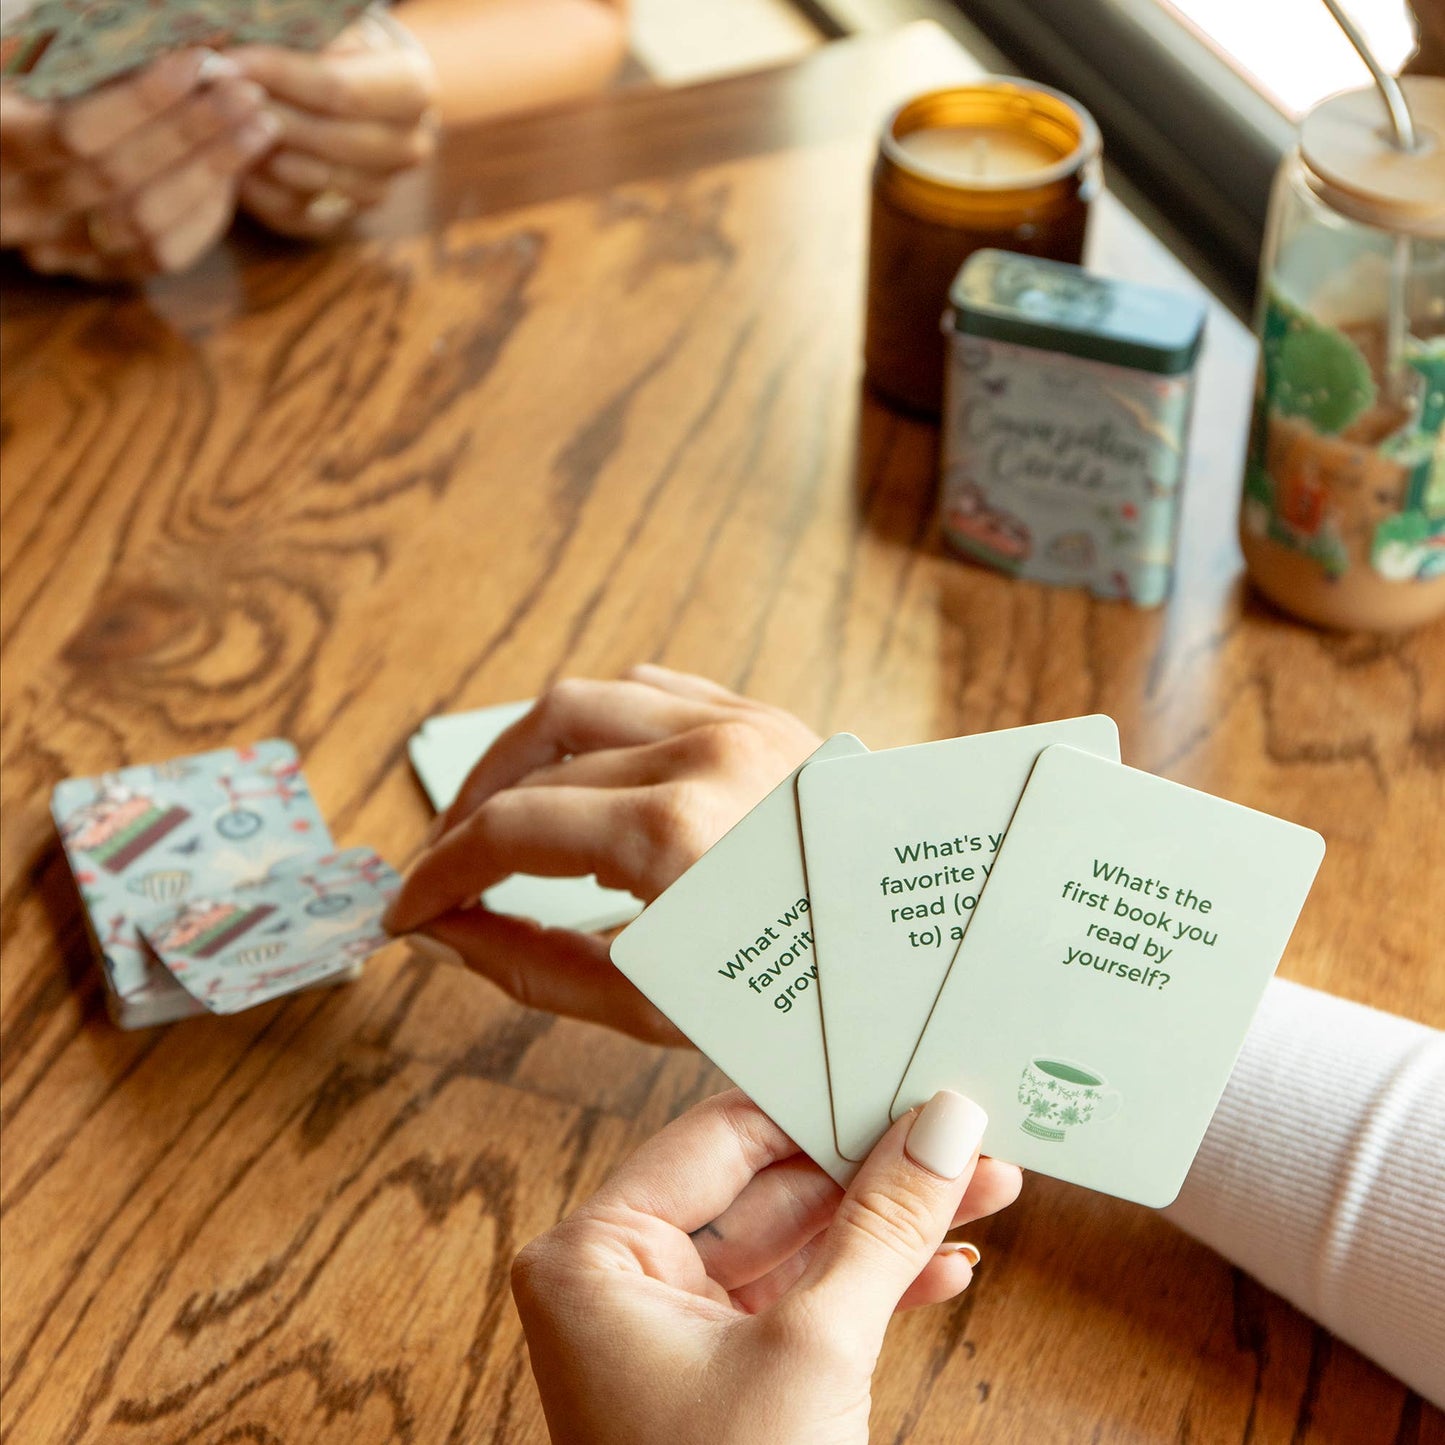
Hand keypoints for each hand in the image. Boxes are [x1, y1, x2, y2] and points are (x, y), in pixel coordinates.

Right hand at [1, 50, 276, 278]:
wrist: (3, 168)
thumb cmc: (19, 90)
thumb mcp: (27, 62)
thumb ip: (81, 58)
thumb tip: (162, 36)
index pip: (76, 134)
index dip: (143, 101)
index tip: (196, 64)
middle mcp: (22, 210)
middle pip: (122, 180)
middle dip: (193, 132)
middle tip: (247, 95)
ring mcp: (58, 248)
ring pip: (148, 226)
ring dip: (212, 174)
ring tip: (258, 129)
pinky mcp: (95, 270)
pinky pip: (161, 256)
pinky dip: (204, 216)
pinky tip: (234, 175)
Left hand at [232, 20, 436, 237]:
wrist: (355, 87)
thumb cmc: (331, 40)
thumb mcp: (324, 21)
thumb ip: (293, 27)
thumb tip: (224, 33)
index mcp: (413, 87)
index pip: (340, 88)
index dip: (278, 74)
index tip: (226, 59)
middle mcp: (410, 144)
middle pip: (328, 138)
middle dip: (264, 113)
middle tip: (213, 92)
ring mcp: (382, 187)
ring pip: (312, 178)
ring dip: (260, 150)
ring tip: (217, 119)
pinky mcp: (348, 216)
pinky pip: (296, 210)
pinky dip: (258, 184)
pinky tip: (230, 153)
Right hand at [382, 665, 822, 1042]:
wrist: (924, 950)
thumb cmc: (803, 995)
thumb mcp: (657, 1005)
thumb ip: (531, 963)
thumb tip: (440, 930)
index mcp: (676, 837)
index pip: (508, 831)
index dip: (439, 869)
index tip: (407, 907)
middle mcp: (702, 756)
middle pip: (534, 756)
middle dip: (470, 813)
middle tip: (446, 866)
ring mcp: (739, 721)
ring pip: (581, 700)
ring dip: (521, 754)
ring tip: (496, 812)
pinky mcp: (763, 713)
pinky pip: (648, 692)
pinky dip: (594, 725)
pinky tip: (577, 770)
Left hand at [513, 1088, 1021, 1444]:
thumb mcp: (815, 1350)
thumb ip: (881, 1227)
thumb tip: (943, 1125)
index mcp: (593, 1255)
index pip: (720, 1136)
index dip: (818, 1102)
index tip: (899, 1072)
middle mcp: (621, 1282)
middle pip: (768, 1188)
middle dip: (875, 1169)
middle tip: (960, 1128)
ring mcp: (674, 1333)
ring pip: (797, 1248)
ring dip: (890, 1227)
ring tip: (982, 1185)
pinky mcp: (723, 1379)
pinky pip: (801, 1307)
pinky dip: (873, 1289)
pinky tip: (948, 1265)